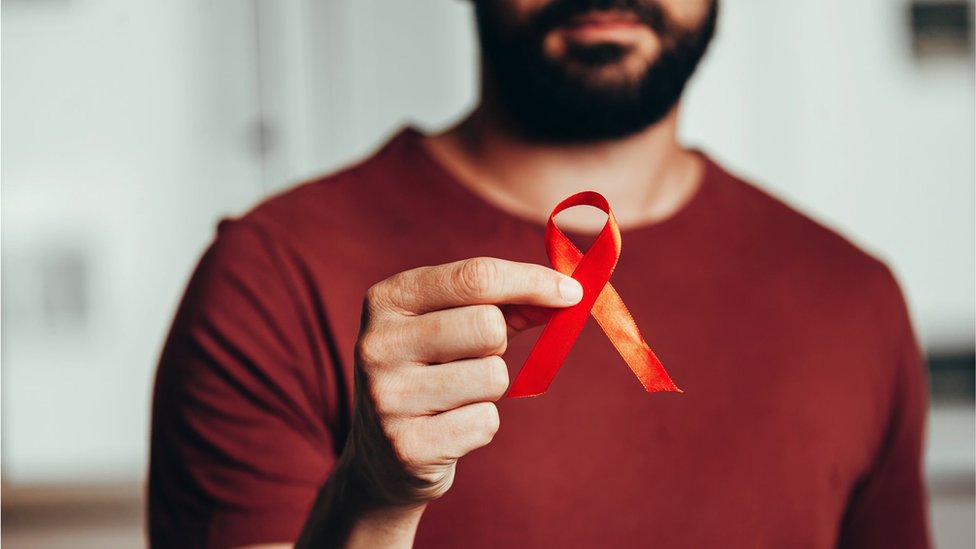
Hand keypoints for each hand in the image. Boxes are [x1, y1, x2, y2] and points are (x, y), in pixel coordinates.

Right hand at [344, 257, 583, 507]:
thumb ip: (505, 302)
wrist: (382, 455)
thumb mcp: (452, 323)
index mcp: (388, 299)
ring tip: (454, 396)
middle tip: (473, 359)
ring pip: (492, 376)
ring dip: (489, 388)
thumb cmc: (432, 371)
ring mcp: (386, 396)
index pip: (475, 277)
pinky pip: (486, 422)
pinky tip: (448, 427)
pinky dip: (481, 424)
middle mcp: (377, 343)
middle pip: (488, 326)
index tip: (572, 291)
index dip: (533, 282)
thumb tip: (566, 293)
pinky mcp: (406, 446)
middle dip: (499, 344)